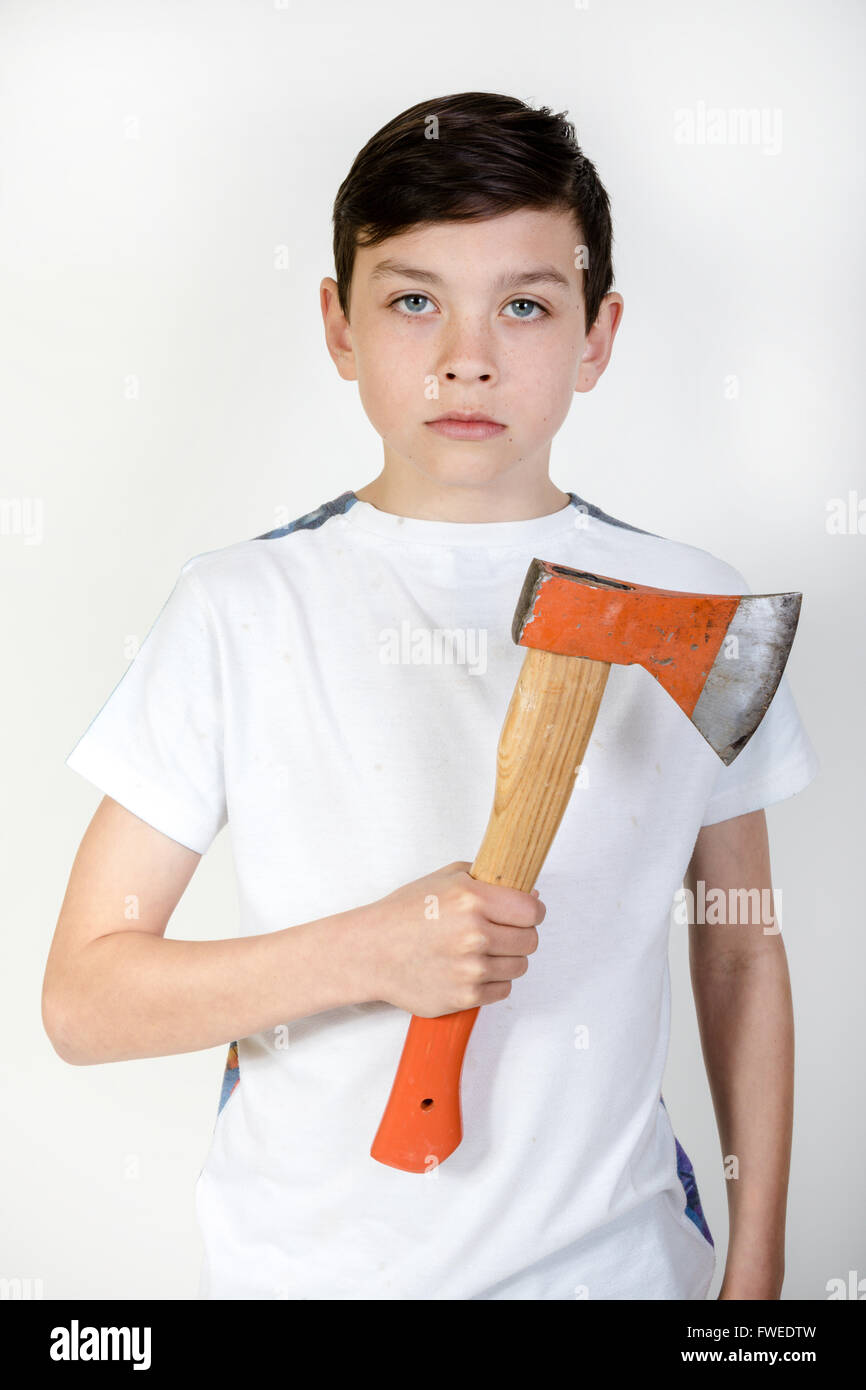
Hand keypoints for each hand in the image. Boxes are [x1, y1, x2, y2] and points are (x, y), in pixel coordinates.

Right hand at [366, 861, 544, 1017]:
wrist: (370, 952)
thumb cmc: (404, 914)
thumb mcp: (444, 879)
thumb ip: (487, 879)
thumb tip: (529, 893)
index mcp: (471, 899)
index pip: (532, 910)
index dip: (532, 911)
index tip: (525, 913)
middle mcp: (474, 934)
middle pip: (530, 940)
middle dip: (520, 935)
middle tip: (501, 932)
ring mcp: (471, 969)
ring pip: (520, 966)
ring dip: (507, 959)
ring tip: (481, 950)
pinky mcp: (466, 997)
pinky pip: (503, 989)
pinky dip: (493, 981)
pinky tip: (471, 968)